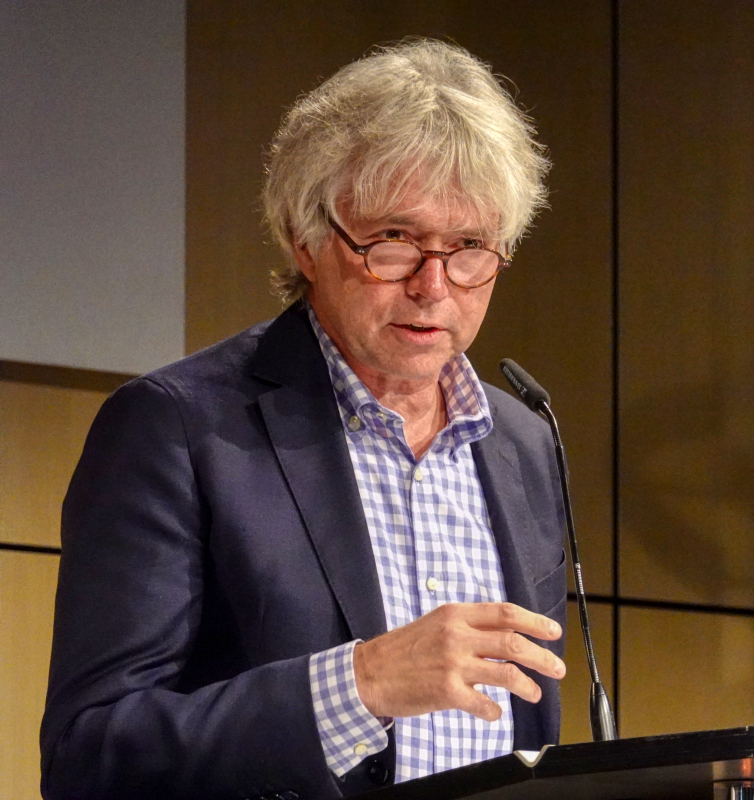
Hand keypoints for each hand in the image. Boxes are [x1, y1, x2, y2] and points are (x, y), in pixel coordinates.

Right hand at [353, 602, 564, 720]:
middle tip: (556, 667)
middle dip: (542, 656)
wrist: (370, 672)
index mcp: (455, 614)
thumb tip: (503, 632)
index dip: (534, 622)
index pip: (505, 613)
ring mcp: (452, 663)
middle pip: (513, 641)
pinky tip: (495, 712)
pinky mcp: (446, 691)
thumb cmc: (403, 649)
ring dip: (528, 685)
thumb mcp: (436, 623)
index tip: (552, 631)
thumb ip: (467, 625)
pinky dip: (495, 711)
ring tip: (535, 692)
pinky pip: (484, 704)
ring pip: (506, 672)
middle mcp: (456, 635)